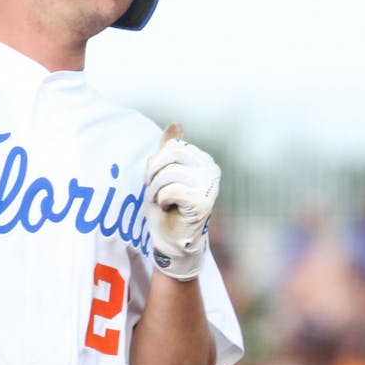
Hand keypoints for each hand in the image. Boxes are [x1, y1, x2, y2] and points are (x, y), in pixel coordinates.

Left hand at [144, 123, 220, 280]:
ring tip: (161, 200)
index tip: (154, 180)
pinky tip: (168, 207)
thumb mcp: (163, 173)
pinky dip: (162, 199)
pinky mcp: (203, 202)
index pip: (173, 147)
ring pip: (170, 173)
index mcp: (204, 161)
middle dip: (154, 172)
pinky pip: (171, 190)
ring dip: (156, 189)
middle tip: (153, 189)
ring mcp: (210, 186)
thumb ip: (168, 150)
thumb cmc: (167, 208)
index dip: (156, 162)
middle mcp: (211, 170)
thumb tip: (175, 124)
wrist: (171, 241)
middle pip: (172, 154)